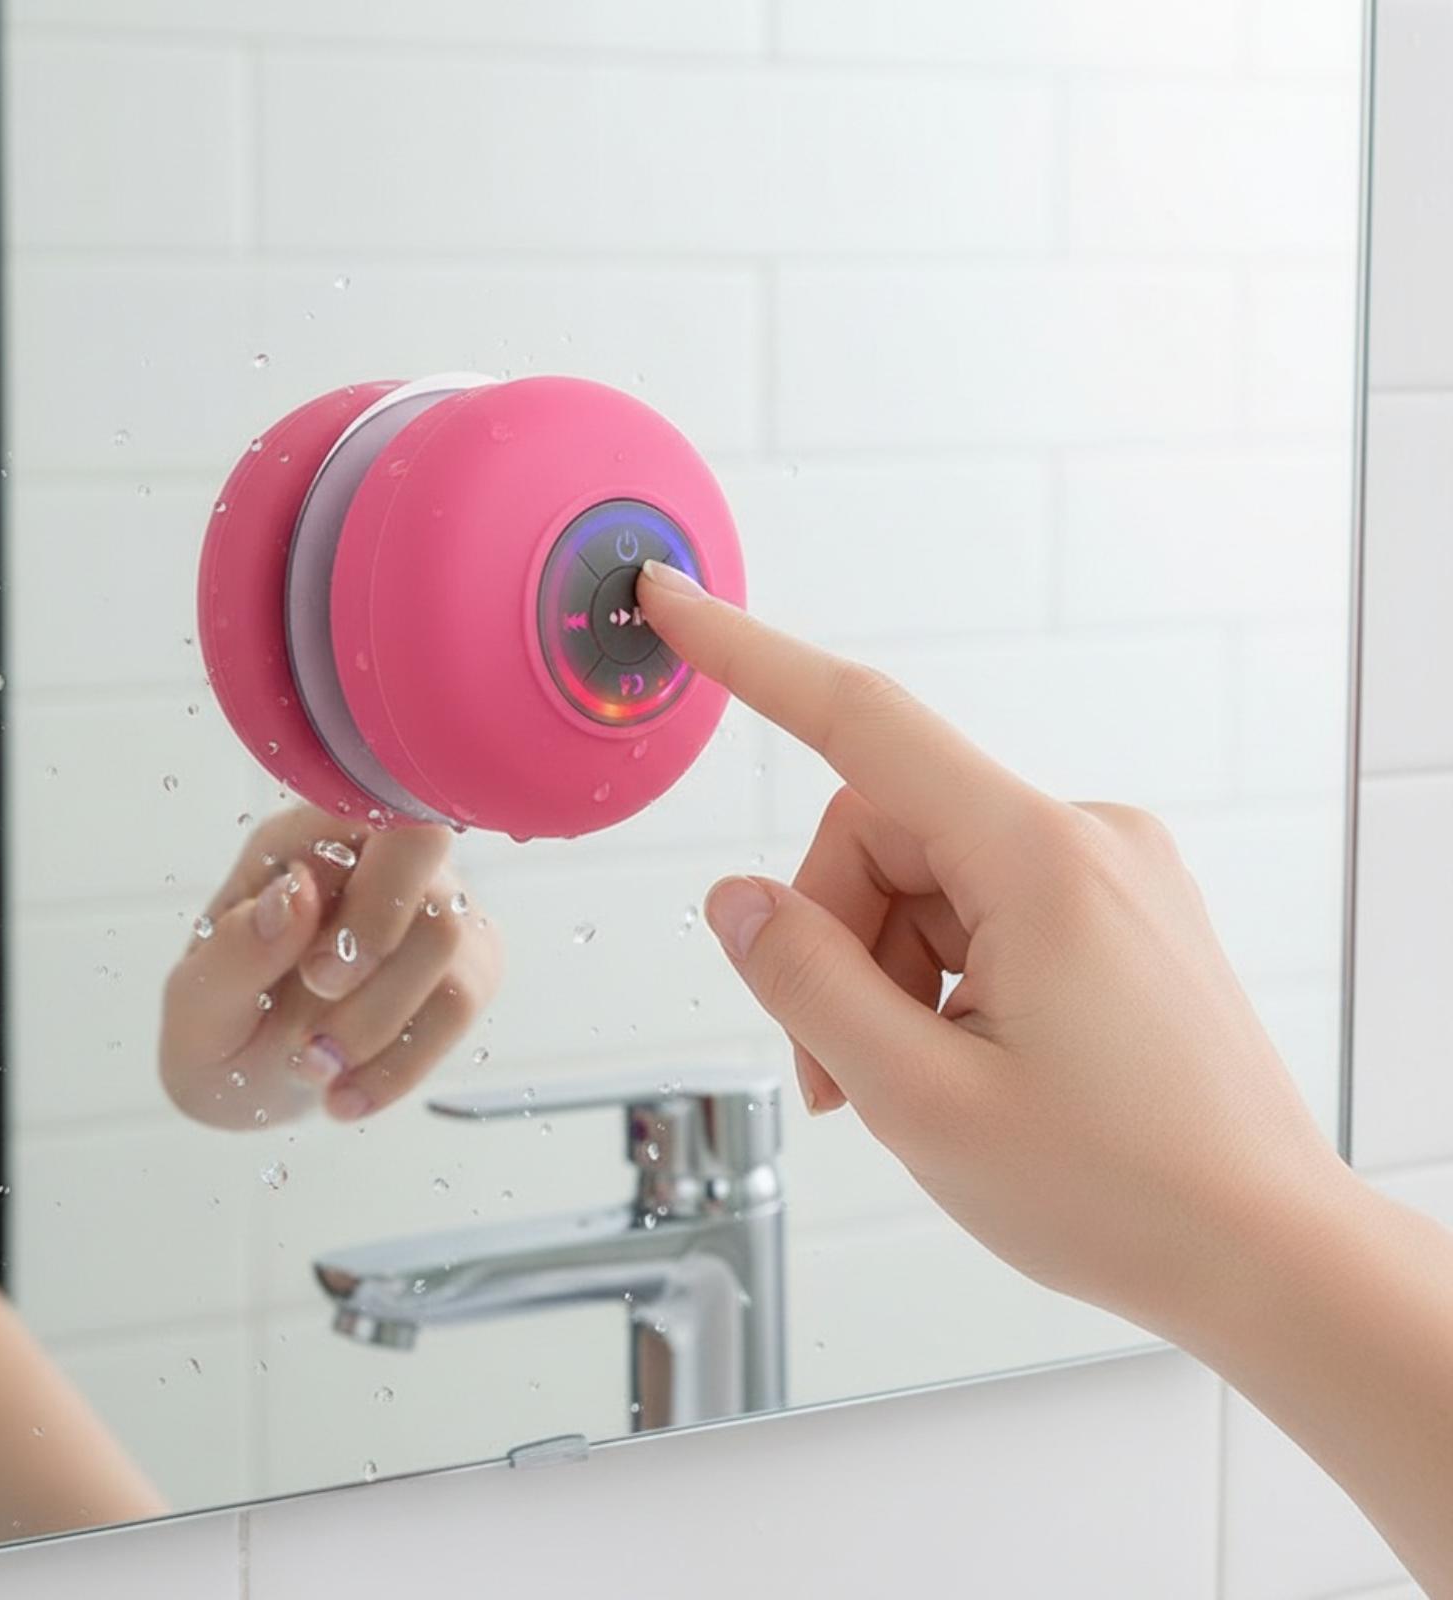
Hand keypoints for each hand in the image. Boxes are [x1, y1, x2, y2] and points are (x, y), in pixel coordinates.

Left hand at [159, 808, 501, 1129]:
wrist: (254, 1090)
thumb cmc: (220, 1030)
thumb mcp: (196, 1007)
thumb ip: (235, 949)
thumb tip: (297, 890)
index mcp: (303, 840)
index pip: (377, 813)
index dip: (370, 897)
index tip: (316, 978)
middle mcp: (377, 858)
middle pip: (429, 873)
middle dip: (374, 968)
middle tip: (311, 1041)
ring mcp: (432, 908)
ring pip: (449, 939)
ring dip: (376, 1028)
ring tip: (312, 1071)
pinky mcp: (466, 966)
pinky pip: (464, 1003)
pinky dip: (402, 1065)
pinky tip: (347, 1096)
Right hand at [637, 559, 1348, 1337]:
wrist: (1273, 1257)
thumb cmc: (1130, 1192)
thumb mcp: (921, 1101)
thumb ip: (807, 984)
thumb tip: (739, 902)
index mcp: (1038, 860)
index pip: (862, 722)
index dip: (750, 659)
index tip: (678, 608)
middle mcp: (1082, 838)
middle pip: (882, 835)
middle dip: (833, 943)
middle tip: (832, 1072)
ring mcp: (1107, 873)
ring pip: (926, 882)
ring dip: (884, 977)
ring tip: (902, 1091)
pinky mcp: (1114, 911)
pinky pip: (981, 909)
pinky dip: (938, 978)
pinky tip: (956, 1066)